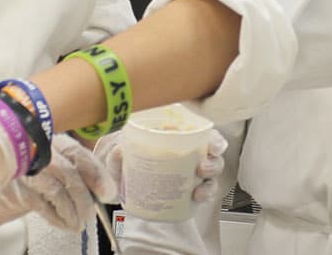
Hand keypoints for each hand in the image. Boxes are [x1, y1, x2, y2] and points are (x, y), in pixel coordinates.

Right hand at [0, 134, 114, 231]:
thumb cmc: (34, 175)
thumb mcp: (56, 166)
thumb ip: (78, 171)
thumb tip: (107, 190)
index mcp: (52, 139)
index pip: (78, 153)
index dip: (96, 173)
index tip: (108, 193)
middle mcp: (38, 149)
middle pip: (68, 172)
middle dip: (85, 198)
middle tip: (92, 215)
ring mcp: (25, 168)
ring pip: (57, 191)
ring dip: (72, 212)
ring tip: (79, 223)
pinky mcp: (15, 188)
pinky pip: (42, 206)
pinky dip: (57, 217)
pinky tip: (65, 224)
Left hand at [93, 127, 227, 203]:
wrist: (122, 179)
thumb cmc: (128, 157)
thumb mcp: (120, 153)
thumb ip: (118, 153)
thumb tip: (120, 151)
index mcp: (179, 135)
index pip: (204, 134)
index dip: (214, 140)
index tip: (213, 146)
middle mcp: (190, 152)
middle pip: (212, 155)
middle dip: (213, 162)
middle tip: (201, 168)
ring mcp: (192, 171)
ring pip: (212, 173)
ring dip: (210, 181)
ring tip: (198, 189)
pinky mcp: (190, 189)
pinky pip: (205, 192)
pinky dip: (205, 196)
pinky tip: (196, 198)